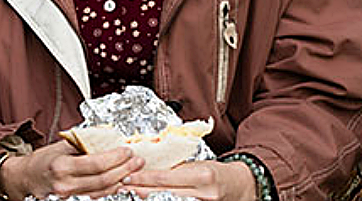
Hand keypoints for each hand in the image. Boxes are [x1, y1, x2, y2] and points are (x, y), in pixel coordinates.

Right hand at [0, 140, 143, 199]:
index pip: (96, 163)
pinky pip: (96, 195)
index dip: (115, 157)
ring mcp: (69, 195)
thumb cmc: (43, 159)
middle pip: (103, 179)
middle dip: (124, 170)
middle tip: (136, 160)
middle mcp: (66, 183)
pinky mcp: (73, 200)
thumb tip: (107, 138)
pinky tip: (119, 180)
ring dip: (120, 180)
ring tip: (132, 170)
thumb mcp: (61, 146)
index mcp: (62, 165)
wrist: (26, 177)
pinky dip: (110, 188)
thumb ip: (83, 144)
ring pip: (102, 190)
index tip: (126, 150)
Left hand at [120, 159, 255, 200]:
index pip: (165, 178)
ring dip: (148, 198)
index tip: (128, 176)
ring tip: (132, 193)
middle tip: (123, 186)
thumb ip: (175, 168)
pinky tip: (149, 198)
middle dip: (140, 190)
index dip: (144, 178)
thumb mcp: (196, 164)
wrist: (238, 186)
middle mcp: (204, 194)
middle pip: (163, 194)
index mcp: (202, 175)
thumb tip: (146, 167)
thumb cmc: (215, 171)